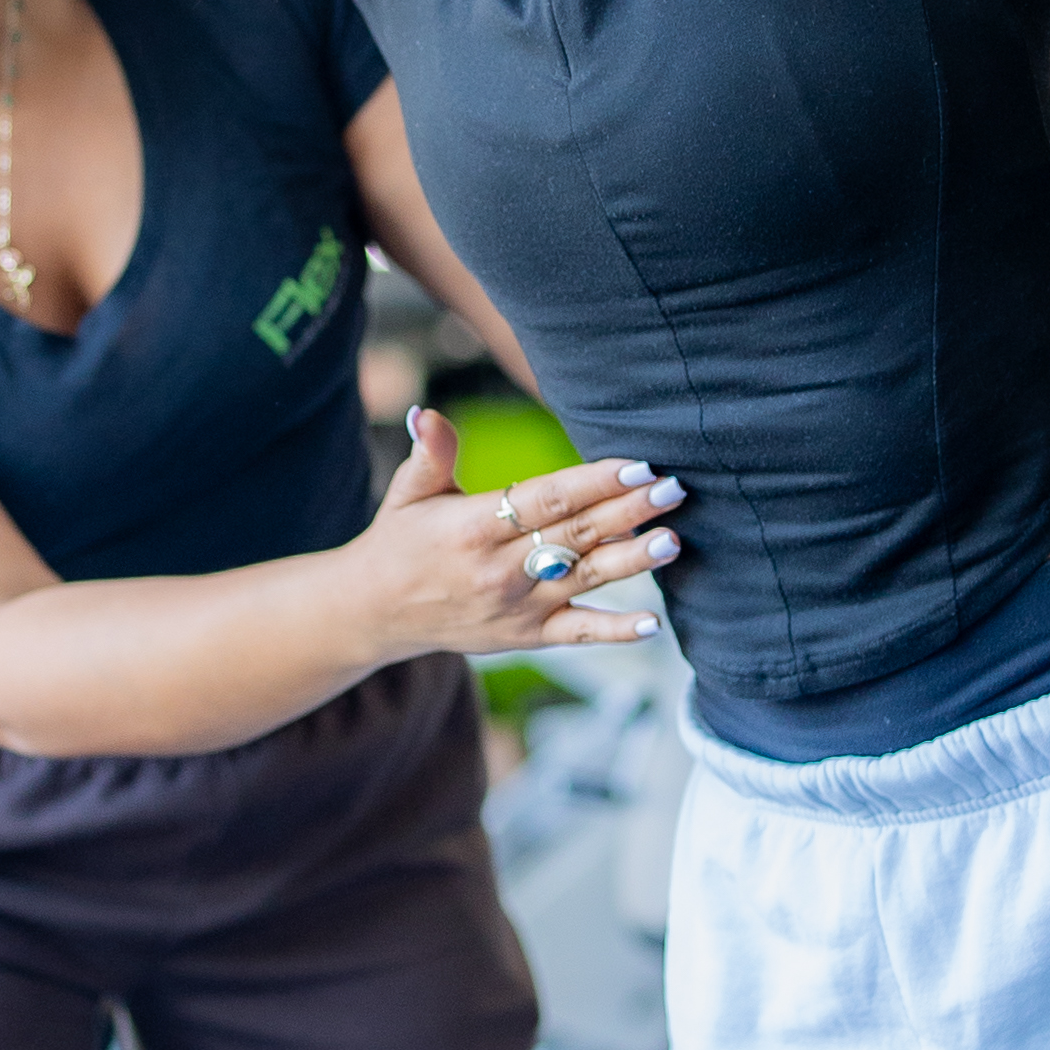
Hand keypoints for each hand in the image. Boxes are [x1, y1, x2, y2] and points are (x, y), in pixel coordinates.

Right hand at [339, 411, 683, 664]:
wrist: (375, 613)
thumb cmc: (400, 542)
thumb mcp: (407, 494)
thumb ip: (429, 454)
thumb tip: (427, 414)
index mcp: (473, 527)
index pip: (545, 499)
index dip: (593, 482)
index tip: (636, 466)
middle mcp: (499, 569)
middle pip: (575, 535)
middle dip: (627, 511)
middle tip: (673, 489)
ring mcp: (517, 606)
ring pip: (584, 579)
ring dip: (632, 561)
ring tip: (673, 542)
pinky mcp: (526, 635)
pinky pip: (577, 634)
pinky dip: (615, 632)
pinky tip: (654, 624)